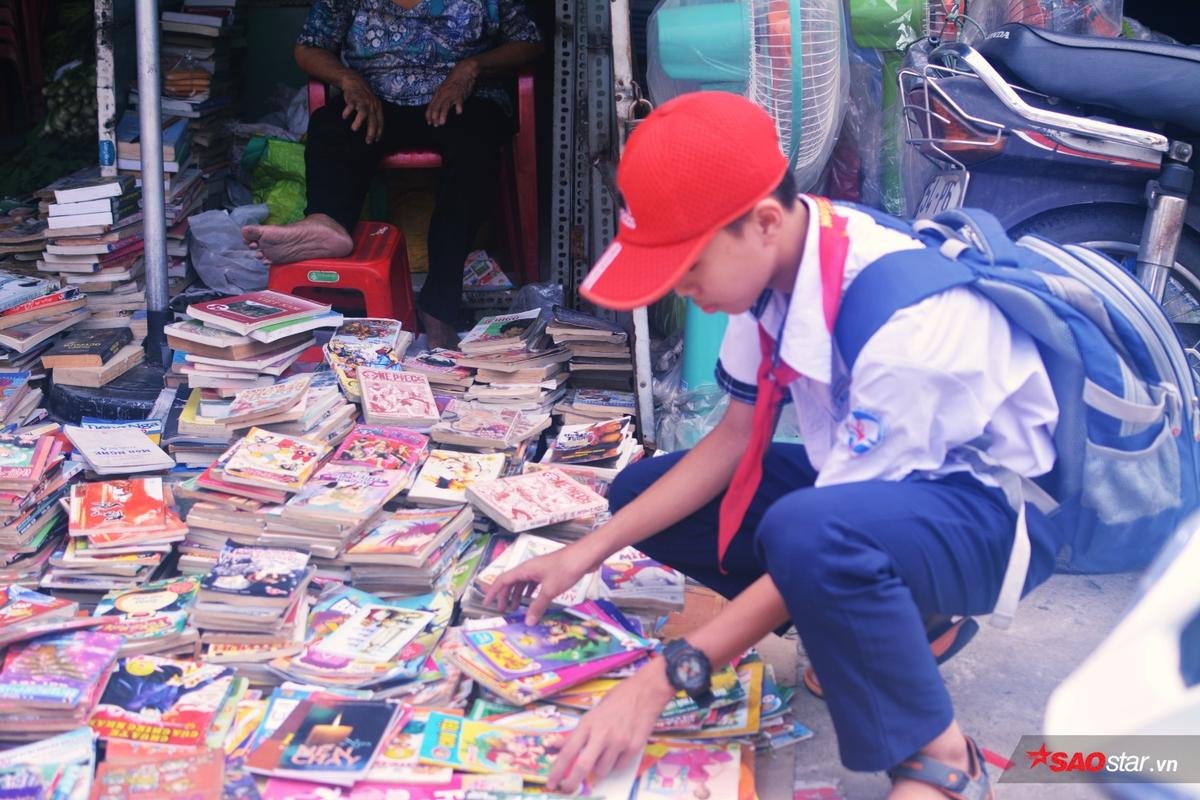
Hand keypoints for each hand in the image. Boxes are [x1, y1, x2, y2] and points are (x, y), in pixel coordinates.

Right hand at [338, 71, 383, 143]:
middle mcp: (372, 105)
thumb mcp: (372, 105)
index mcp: (377, 108)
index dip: (379, 132)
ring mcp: (363, 101)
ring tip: (354, 129)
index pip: (380, 122)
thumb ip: (373, 116)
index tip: (376, 140)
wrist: (355, 82)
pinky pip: (351, 105)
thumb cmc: (363, 97)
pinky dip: (347, 112)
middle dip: (371, 132)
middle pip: (373, 120)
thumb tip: (373, 132)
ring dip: (359, 121)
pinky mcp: (353, 98)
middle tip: (368, 141)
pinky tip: (344, 117)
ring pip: (363, 112)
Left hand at [426, 59, 478, 126]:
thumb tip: (437, 108)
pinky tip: (459, 112)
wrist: (463, 71)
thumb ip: (441, 98)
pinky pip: (459, 101)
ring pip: (445, 105)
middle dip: (434, 116)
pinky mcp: (460, 94)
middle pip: (437, 106)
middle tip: (435, 125)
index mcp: (439, 93)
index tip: (429, 122)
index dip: (429, 114)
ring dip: (443, 114)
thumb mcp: (444, 88)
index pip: (431, 105)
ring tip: (442, 123)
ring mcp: (452, 94)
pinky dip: (459, 107)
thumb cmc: (454, 80)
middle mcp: (443, 94)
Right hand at [482, 544, 594, 624]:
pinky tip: (532, 600)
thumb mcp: (550, 589)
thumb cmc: (566, 569)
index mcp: (525, 569)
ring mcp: (540, 569)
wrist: (585, 555)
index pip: (503, 579)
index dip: (493, 591)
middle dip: (505, 595)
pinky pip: (534, 583)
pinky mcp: (550, 572)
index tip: (487, 603)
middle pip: (511, 581)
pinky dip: (530, 592)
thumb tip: (527, 622)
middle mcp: (530, 568)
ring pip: (523, 582)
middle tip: (503, 610)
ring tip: (516, 608)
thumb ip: (537, 605)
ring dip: (517, 594)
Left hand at [546, 658, 674, 792]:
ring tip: (601, 759)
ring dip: (597, 771)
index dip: (557, 770)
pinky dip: (614, 766)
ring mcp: (619, 742)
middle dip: (572, 783)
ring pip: (602, 771)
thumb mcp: (592, 713)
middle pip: (583, 766)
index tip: (550, 783)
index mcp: (588, 723)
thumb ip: (575, 732)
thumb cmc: (616, 699)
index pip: (568, 751)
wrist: (645, 692)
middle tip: (567, 790)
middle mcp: (602, 734)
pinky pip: (619, 767)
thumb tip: (555, 745)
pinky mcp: (633, 748)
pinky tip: (616, 754)